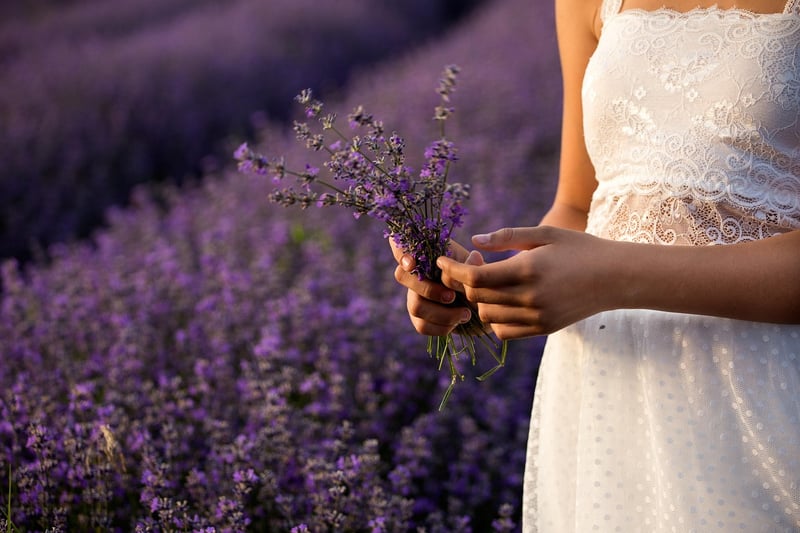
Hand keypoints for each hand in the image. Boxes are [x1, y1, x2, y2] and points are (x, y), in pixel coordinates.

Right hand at [390, 238, 474, 336]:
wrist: (484, 305)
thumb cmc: (477, 280)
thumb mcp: (477, 267)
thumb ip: (473, 264)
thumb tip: (473, 257)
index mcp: (427, 255)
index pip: (399, 246)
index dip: (400, 253)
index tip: (412, 263)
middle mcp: (415, 274)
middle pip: (402, 276)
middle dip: (428, 289)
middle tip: (452, 296)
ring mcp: (414, 296)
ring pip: (415, 305)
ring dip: (443, 313)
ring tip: (465, 314)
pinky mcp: (419, 318)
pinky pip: (422, 326)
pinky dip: (442, 327)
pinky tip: (457, 323)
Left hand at [436, 226, 618, 337]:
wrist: (615, 278)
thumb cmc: (579, 248)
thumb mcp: (545, 234)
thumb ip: (507, 237)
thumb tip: (474, 242)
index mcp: (528, 270)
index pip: (475, 277)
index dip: (453, 270)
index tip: (442, 261)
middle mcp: (530, 298)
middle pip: (477, 297)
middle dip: (465, 281)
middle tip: (475, 263)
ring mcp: (536, 317)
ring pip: (487, 316)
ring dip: (480, 300)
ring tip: (491, 282)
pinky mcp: (542, 329)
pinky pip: (503, 331)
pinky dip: (495, 318)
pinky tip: (503, 301)